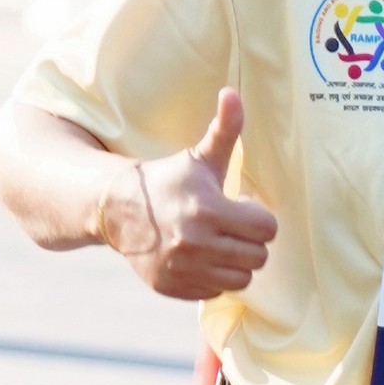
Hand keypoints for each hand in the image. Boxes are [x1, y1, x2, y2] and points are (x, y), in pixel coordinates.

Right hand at [104, 88, 277, 303]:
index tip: (241, 208)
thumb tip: (233, 93)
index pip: (267, 229)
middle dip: (249, 240)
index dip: (258, 217)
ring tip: (218, 242)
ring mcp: (184, 269)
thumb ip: (224, 129)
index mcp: (208, 210)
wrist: (117, 209)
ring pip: (241, 278)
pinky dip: (213, 277)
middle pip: (258, 256)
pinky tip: (200, 257)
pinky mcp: (174, 287)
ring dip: (235, 261)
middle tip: (231, 227)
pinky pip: (216, 291)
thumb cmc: (168, 180)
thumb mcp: (198, 157)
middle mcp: (197, 244)